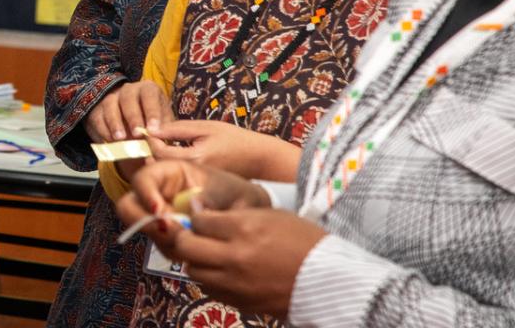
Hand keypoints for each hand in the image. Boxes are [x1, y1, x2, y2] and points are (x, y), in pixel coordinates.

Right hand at [87, 80, 171, 142]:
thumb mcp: (162, 122)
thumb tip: (159, 142)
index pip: (149, 95)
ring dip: (115, 123)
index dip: (151, 112)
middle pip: (128, 98)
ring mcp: (111, 98)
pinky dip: (103, 129)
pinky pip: (98, 117)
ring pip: (110, 105)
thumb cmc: (152, 121)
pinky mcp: (98, 109)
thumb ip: (162, 131)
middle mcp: (129, 90)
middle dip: (132, 118)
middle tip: (137, 135)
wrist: (134, 121)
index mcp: (148, 89)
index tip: (152, 130)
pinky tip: (110, 141)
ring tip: (120, 139)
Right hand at [114, 161, 269, 241]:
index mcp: (171, 172)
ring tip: (191, 243)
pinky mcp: (169, 235)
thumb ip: (210, 197)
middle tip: (170, 234)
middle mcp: (160, 193)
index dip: (145, 194)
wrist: (253, 213)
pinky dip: (174, 251)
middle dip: (144, 222)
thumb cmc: (240, 193)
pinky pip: (161, 245)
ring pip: (143, 229)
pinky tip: (196, 249)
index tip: (161, 212)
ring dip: (162, 239)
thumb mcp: (229, 190)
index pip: (143, 179)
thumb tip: (191, 208)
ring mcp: (162, 215)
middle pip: (129, 206)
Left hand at [145, 119, 302, 180]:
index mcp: (195, 157)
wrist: (260, 159)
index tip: (145, 131)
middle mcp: (194, 175)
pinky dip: (170, 172)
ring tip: (157, 150)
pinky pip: (178, 182)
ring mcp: (197, 186)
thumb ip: (177, 129)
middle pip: (158, 168)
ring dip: (158, 164)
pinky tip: (172, 161)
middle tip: (145, 143)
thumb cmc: (235, 139)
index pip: (159, 153)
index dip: (148, 141)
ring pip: (167, 177)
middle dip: (149, 155)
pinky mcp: (200, 190)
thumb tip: (152, 129)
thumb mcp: (206, 127)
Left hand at [154, 208, 328, 318]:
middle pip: (186, 246)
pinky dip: (209, 279)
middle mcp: (235, 256)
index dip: (195, 216)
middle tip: (191, 234)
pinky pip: (209, 289)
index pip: (199, 220)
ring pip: (192, 271)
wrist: (330, 280)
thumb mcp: (272, 215)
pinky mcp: (240, 302)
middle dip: (184, 237)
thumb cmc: (305, 241)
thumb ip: (235, 213)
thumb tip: (200, 211)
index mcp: (245, 228)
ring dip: (195, 260)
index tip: (198, 215)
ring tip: (207, 253)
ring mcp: (236, 283)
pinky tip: (221, 271)